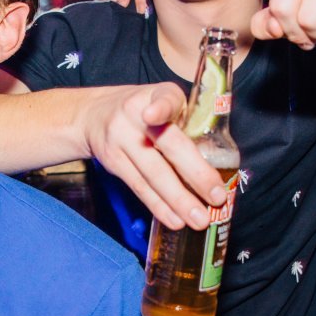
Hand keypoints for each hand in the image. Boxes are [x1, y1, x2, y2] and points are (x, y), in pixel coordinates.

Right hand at [83, 83, 225, 230]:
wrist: (94, 115)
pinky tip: (175, 219)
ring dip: (179, 200)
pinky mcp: (112, 162)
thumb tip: (222, 164)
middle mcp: (135, 114)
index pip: (163, 100)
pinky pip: (139, 187)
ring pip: (153, 174)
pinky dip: (159, 206)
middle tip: (217, 197)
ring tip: (199, 219)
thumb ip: (187, 123)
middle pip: (167, 145)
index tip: (154, 115)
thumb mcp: (165, 103)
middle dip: (195, 174)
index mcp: (157, 95)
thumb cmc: (145, 111)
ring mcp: (120, 139)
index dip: (159, 109)